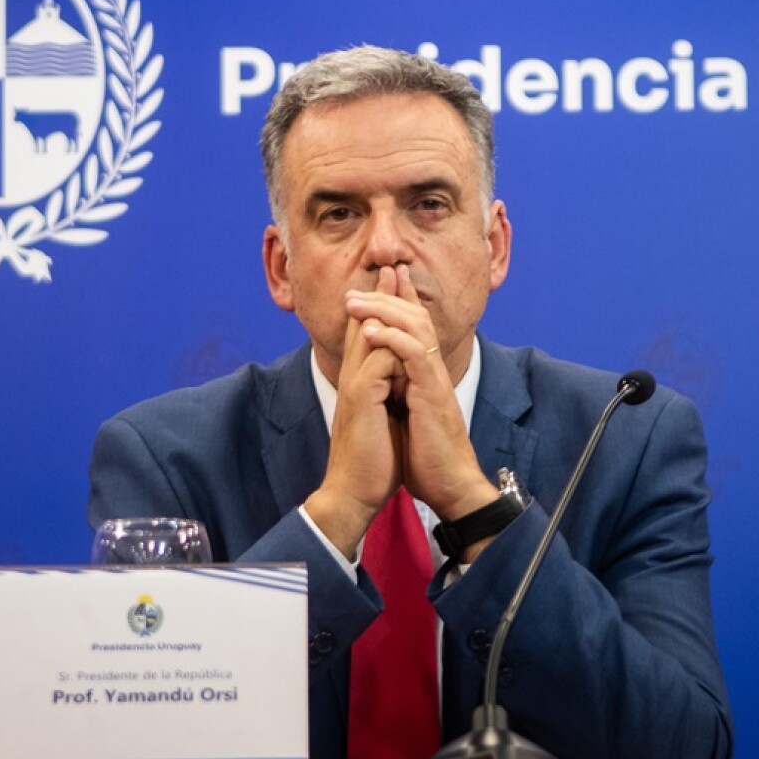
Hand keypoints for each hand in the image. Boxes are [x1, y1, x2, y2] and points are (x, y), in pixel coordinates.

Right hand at [302, 285, 405, 559]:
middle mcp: (352, 377)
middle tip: (393, 266)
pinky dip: (393, 339)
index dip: (377, 308)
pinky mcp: (361, 397)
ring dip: (385, 303)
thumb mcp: (382, 420)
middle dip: (379, 293)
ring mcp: (355, 385)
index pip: (364, 336)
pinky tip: (406, 324)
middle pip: (361, 324)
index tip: (393, 284)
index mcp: (358, 383)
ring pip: (368, 332)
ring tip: (397, 277)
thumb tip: (397, 383)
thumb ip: (386, 396)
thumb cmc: (372, 463)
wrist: (354, 493)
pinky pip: (378, 356)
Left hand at [347, 265, 497, 523]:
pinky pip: (415, 355)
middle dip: (386, 297)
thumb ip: (397, 392)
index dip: (398, 301)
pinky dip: (393, 339)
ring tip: (354, 302)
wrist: (449, 486)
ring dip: (383, 310)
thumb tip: (382, 383)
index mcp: (426, 374)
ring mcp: (435, 380)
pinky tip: (371, 332)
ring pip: (416, 328)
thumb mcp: (406, 416)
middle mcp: (433, 371)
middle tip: (355, 290)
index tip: (378, 282)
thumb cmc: (427, 457)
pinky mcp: (433, 394)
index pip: (414, 327)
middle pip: (415, 318)